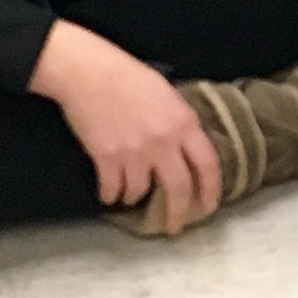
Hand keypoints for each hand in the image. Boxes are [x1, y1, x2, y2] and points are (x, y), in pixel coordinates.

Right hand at [27, 21, 219, 235]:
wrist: (86, 71)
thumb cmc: (127, 75)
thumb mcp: (168, 95)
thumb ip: (181, 123)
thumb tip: (187, 146)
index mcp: (185, 124)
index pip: (208, 166)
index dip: (211, 190)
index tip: (208, 207)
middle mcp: (164, 143)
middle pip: (179, 189)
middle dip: (177, 213)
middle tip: (174, 227)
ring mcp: (136, 152)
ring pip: (141, 192)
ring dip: (135, 198)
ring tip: (131, 198)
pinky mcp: (107, 158)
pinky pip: (112, 188)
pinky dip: (110, 195)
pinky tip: (109, 196)